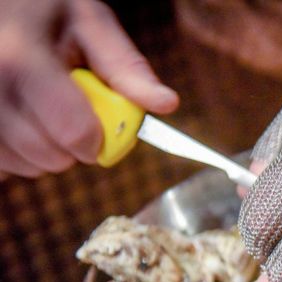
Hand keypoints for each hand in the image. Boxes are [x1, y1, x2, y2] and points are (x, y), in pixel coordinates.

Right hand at [0, 0, 177, 177]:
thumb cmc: (44, 11)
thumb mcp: (89, 22)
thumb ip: (125, 67)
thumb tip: (166, 104)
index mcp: (23, 58)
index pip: (74, 130)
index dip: (98, 139)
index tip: (101, 131)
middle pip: (48, 156)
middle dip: (74, 148)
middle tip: (72, 118)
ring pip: (22, 166)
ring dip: (45, 153)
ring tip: (44, 114)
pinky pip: (0, 165)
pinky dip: (17, 154)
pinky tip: (21, 122)